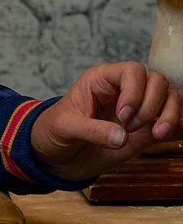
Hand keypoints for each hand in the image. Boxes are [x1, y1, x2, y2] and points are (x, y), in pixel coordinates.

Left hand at [28, 61, 181, 182]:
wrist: (57, 155)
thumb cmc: (55, 131)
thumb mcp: (64, 127)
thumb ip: (91, 130)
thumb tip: (121, 137)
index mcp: (102, 80)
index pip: (133, 71)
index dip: (134, 91)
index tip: (122, 116)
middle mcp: (125, 91)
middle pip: (157, 81)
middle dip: (151, 105)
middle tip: (130, 126)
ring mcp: (139, 110)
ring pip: (171, 98)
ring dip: (170, 115)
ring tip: (154, 134)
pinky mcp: (147, 131)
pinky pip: (174, 123)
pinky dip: (177, 127)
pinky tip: (165, 136)